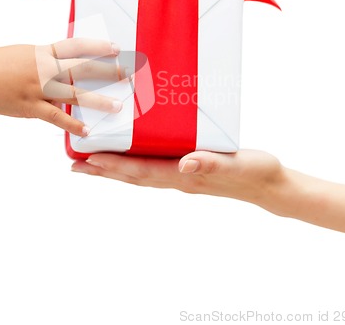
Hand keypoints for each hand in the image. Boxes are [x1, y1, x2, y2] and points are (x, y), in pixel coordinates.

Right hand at [0, 38, 124, 134]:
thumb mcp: (26, 54)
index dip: (98, 46)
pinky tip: (88, 130)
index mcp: (45, 52)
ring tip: (118, 106)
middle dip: (108, 70)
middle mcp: (45, 68)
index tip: (117, 48)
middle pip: (83, 67)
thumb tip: (66, 67)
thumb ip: (48, 60)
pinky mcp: (30, 106)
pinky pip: (56, 117)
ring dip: (98, 100)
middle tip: (129, 73)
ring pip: (74, 93)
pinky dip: (73, 124)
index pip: (76, 46)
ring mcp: (38, 87)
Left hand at [71, 149, 285, 210]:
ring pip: (141, 175)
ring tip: (92, 164)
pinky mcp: (189, 172)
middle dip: (104, 171)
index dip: (115, 166)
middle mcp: (179, 179)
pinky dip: (135, 166)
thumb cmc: (254, 172)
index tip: (89, 160)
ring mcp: (182, 177)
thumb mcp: (236, 163)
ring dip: (115, 171)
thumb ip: (211, 162)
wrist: (269, 185)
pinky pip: (155, 169)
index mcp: (186, 176)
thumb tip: (185, 163)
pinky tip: (131, 158)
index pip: (142, 171)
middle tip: (75, 166)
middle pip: (134, 176)